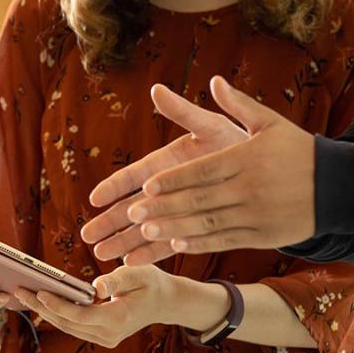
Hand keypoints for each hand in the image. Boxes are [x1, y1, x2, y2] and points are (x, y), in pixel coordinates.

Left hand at [12, 263, 217, 349]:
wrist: (165, 301)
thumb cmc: (151, 281)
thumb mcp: (139, 272)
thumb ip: (117, 279)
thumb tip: (94, 288)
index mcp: (119, 318)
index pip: (80, 315)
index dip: (58, 304)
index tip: (39, 291)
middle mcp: (110, 334)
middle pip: (68, 323)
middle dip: (42, 307)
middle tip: (19, 289)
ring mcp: (105, 338)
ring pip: (67, 327)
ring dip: (45, 312)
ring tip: (23, 294)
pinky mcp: (101, 337)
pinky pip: (73, 327)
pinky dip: (56, 315)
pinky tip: (40, 301)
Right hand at [82, 89, 244, 263]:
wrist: (266, 169)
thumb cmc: (235, 141)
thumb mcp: (211, 125)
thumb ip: (183, 113)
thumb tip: (158, 89)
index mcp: (167, 162)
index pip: (135, 175)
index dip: (115, 186)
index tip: (95, 198)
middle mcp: (168, 187)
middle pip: (133, 206)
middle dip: (111, 221)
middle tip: (88, 236)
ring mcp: (179, 209)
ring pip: (146, 227)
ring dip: (124, 241)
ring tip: (102, 255)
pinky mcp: (193, 226)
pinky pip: (169, 241)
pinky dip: (151, 252)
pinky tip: (132, 263)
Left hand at [121, 76, 316, 253]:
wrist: (340, 186)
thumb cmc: (301, 151)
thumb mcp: (271, 122)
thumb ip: (238, 105)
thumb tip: (214, 80)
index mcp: (245, 158)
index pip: (202, 171)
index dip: (173, 180)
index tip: (146, 186)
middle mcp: (248, 188)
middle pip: (199, 199)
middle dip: (164, 207)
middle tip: (132, 214)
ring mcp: (255, 215)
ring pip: (208, 224)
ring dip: (175, 229)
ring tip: (146, 233)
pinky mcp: (263, 236)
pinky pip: (226, 241)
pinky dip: (201, 245)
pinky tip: (178, 246)